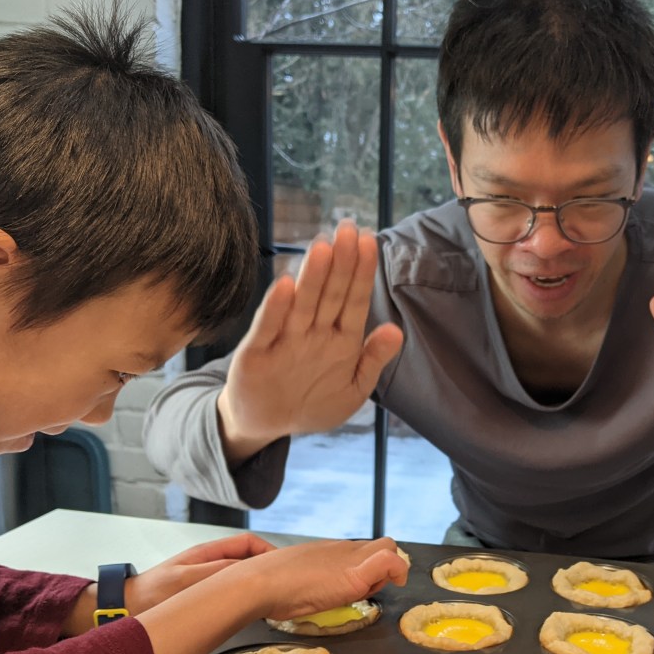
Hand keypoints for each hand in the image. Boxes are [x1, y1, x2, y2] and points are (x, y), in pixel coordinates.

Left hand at [126, 532, 276, 613]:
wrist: (127, 608)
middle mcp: (212, 563)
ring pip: (241, 577)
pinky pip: (232, 592)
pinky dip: (244, 598)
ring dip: (256, 585)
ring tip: (270, 599)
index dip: (268, 552)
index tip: (282, 568)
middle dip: (266, 569)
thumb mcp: (187, 581)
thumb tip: (249, 570)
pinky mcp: (204, 595)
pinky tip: (250, 611)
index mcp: (210, 553)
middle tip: (282, 586)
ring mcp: (209, 579)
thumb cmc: (153, 593)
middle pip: (249, 560)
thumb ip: (217, 573)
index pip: (249, 544)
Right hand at [217, 220, 403, 465]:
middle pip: (330, 294)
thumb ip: (373, 361)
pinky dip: (276, 308)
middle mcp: (313, 332)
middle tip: (349, 229)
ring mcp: (285, 339)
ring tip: (323, 247)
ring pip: (303, 304)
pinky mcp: (257, 352)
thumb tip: (397, 331)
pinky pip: (268, 327)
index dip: (362, 273)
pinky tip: (285, 285)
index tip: (370, 242)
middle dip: (341, 263)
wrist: (267, 424)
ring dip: (312, 277)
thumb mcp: (352, 389)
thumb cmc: (313, 402)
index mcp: (340, 339)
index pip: (354, 301)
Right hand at [223, 536, 408, 619]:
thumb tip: (304, 586)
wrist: (259, 584)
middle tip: (370, 588)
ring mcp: (349, 558)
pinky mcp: (356, 572)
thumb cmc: (267, 587)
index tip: (361, 586)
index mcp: (325, 551)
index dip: (366, 568)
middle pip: (378, 546)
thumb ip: (304, 576)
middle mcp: (340, 549)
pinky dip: (398, 570)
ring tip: (373, 589)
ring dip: (388, 569)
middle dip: (382, 567)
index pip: (359, 551)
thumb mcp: (290, 578)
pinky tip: (396, 582)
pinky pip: (390, 559)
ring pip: (388, 547)